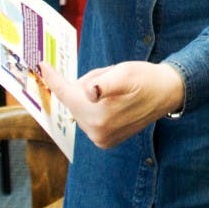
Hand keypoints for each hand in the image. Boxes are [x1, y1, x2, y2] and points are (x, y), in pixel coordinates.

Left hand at [39, 60, 184, 147]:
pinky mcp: (105, 141)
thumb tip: (90, 92)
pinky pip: (88, 118)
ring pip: (80, 109)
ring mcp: (101, 139)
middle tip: (104, 76)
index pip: (68, 95)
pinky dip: (92, 106)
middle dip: (80, 86)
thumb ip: (104, 82)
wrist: (166, 93)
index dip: (54, 79)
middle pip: (73, 102)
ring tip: (113, 88)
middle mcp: (98, 132)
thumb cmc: (145, 78)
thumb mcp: (124, 72)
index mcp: (100, 116)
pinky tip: (110, 99)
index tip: (42, 66)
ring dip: (87, 96)